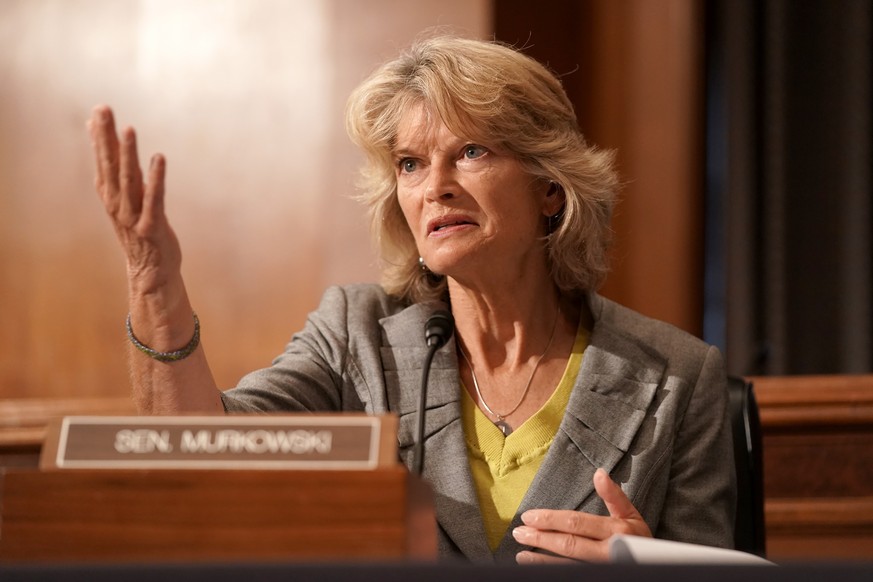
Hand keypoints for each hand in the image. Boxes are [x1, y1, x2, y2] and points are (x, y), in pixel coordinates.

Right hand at [87, 105, 181, 294]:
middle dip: (106, 137)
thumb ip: (117, 172)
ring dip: (128, 154)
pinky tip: (158, 158)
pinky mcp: (152, 227)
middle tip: (104, 110)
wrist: (151, 272)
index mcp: (110, 197)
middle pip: (110, 165)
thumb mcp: (125, 200)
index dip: (100, 135)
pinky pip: (154, 199)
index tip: (98, 110)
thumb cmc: (139, 230)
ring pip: (129, 180)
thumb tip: (103, 146)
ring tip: (128, 129)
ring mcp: (133, 216)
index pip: (102, 161)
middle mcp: (117, 205)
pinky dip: (155, 179)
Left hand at [512, 468, 651, 563]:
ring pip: (567, 566)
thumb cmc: (638, 538)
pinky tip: (538, 568)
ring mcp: (603, 567)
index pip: (576, 523)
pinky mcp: (599, 576)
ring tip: (521, 554)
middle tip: (519, 533)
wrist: (658, 565)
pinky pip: (572, 574)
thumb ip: (614, 495)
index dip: (550, 520)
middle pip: (568, 544)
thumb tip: (599, 473)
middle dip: (540, 539)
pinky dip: (553, 570)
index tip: (528, 516)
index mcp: (616, 531)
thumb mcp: (630, 514)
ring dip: (541, 561)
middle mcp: (609, 552)